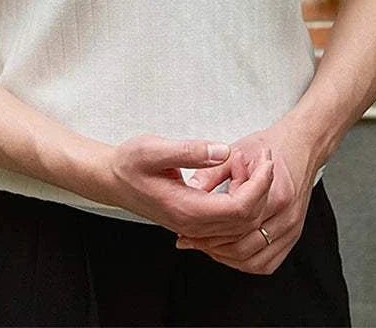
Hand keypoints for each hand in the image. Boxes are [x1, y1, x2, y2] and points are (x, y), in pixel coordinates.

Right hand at [104, 133, 273, 237]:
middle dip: (262, 187)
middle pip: (247, 220)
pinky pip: (231, 221)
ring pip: (242, 223)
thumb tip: (223, 151)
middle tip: (259, 155)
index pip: (240, 209)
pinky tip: (237, 175)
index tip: (263, 158)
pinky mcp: (195, 221)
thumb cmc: (129, 163)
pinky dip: (243, 199)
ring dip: (254, 193)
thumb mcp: (154, 148)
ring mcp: (195, 227)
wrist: (111, 179)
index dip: (259, 185)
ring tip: (248, 161)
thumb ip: (189, 151)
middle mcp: (194, 225)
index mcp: (187, 209)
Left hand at [174, 118, 320, 274]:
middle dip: (213, 247)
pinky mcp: (293, 235)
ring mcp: (293, 228)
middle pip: (244, 248)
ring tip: (207, 246)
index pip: (237, 226)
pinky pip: (268, 263)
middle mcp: (287, 216)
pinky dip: (247, 262)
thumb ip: (212, 172)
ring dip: (228, 257)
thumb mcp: (236, 152)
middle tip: (191, 240)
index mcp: (276, 194)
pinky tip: (230, 251)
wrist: (301, 145)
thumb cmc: (270, 146)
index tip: (189, 229)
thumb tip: (191, 188)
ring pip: (255, 261)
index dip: (208, 231)